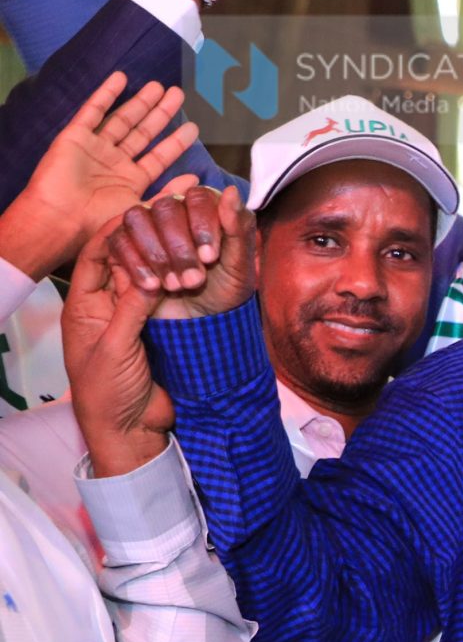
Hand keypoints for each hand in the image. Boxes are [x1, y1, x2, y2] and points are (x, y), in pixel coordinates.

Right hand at [0, 72, 201, 278]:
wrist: (60, 220)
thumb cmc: (98, 223)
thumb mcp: (141, 209)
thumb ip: (169, 192)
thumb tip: (197, 179)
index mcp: (131, 181)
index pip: (160, 156)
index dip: (176, 141)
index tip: (194, 127)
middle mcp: (114, 162)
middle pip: (143, 132)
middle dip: (161, 113)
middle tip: (178, 94)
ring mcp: (94, 148)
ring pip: (122, 119)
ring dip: (140, 102)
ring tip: (159, 86)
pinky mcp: (74, 137)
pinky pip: (93, 111)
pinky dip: (106, 94)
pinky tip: (121, 78)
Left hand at [62, 220, 174, 476]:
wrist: (129, 430)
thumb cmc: (107, 393)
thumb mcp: (116, 347)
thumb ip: (132, 309)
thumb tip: (153, 275)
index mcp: (85, 305)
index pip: (97, 256)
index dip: (117, 233)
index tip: (143, 211)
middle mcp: (108, 304)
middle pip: (125, 260)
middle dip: (147, 239)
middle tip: (172, 219)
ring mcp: (133, 315)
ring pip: (150, 274)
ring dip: (169, 259)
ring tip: (191, 240)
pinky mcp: (158, 328)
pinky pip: (168, 296)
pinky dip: (181, 280)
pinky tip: (199, 266)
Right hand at [105, 182, 259, 318]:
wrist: (202, 322)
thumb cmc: (225, 290)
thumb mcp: (241, 265)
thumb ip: (239, 228)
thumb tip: (230, 191)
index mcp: (206, 209)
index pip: (197, 197)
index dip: (202, 224)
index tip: (210, 257)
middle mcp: (174, 211)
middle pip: (165, 207)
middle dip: (179, 246)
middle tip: (194, 280)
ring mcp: (146, 227)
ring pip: (137, 219)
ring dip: (157, 254)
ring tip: (175, 286)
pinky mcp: (124, 246)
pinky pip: (117, 241)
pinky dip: (135, 264)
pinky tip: (153, 286)